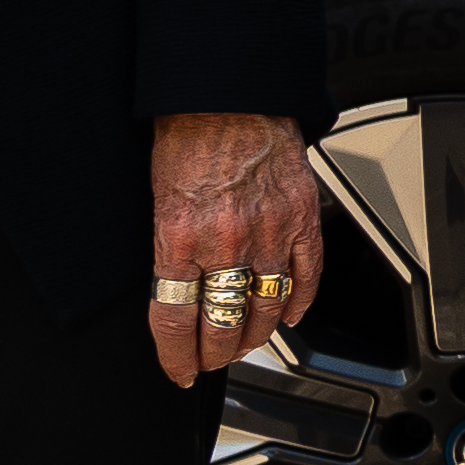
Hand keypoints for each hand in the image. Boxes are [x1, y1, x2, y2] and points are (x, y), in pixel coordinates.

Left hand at [150, 111, 325, 386]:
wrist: (230, 93)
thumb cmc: (187, 135)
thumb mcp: (157, 198)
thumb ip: (169, 249)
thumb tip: (176, 293)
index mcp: (179, 237)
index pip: (175, 320)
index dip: (176, 356)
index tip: (178, 370)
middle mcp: (226, 241)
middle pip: (221, 324)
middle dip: (213, 353)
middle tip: (210, 361)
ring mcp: (270, 232)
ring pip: (266, 310)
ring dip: (254, 336)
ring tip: (243, 344)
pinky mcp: (302, 218)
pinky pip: (306, 277)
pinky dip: (299, 304)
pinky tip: (288, 316)